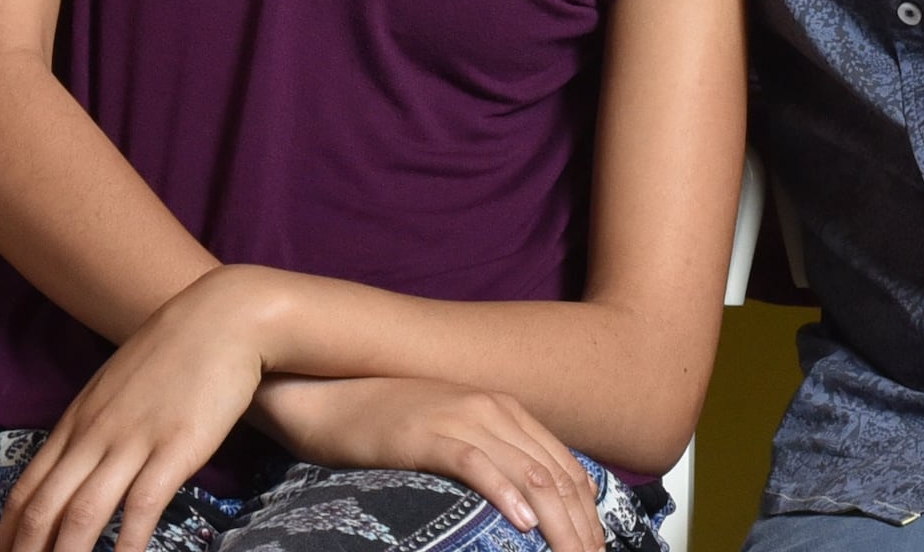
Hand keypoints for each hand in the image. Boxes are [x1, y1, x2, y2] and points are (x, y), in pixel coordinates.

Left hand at [0, 264, 280, 551]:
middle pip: (44, 507)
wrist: (221, 317)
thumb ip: (93, 427)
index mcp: (76, 423)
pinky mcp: (173, 449)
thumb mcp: (116, 389)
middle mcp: (94, 436)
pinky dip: (125, 544)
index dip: (7, 533)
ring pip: (82, 513)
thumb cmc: (172, 354)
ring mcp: (131, 442)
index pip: (26, 489)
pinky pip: (141, 505)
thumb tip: (76, 464)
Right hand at [258, 377, 608, 551]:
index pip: (565, 467)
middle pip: (556, 475)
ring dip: (556, 523)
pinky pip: (477, 464)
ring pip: (528, 474)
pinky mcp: (429, 431)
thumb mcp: (448, 432)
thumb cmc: (384, 419)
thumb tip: (524, 505)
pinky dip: (505, 495)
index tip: (597, 549)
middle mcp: (493, 409)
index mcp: (505, 410)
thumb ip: (489, 456)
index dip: (588, 514)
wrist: (326, 389)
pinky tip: (521, 524)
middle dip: (581, 527)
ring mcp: (461, 416)